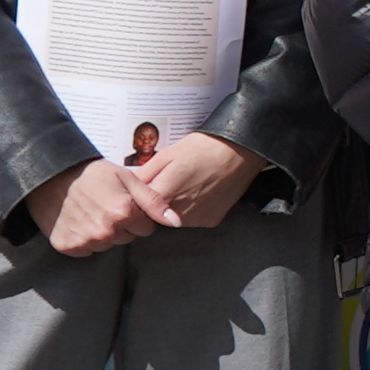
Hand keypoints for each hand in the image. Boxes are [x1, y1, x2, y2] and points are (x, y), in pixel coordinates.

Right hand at [25, 154, 169, 256]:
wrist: (51, 176)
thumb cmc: (92, 174)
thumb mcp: (127, 178)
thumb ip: (153, 201)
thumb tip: (176, 222)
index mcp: (124, 213)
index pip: (145, 229)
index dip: (136, 215)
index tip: (123, 203)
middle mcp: (106, 231)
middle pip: (127, 239)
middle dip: (121, 225)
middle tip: (105, 205)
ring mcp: (86, 241)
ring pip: (107, 246)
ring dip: (103, 233)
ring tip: (90, 212)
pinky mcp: (68, 246)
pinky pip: (86, 250)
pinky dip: (84, 239)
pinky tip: (78, 222)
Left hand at [133, 131, 260, 235]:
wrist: (240, 151)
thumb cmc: (203, 148)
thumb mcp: (168, 154)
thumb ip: (145, 173)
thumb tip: (130, 184)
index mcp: (163, 194)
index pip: (139, 207)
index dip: (140, 197)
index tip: (147, 188)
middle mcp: (178, 212)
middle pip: (157, 216)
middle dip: (158, 202)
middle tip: (170, 182)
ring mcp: (196, 219)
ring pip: (175, 219)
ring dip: (175, 207)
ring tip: (187, 185)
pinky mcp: (211, 221)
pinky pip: (194, 219)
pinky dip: (193, 209)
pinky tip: (200, 191)